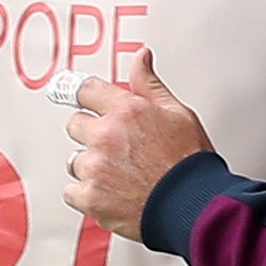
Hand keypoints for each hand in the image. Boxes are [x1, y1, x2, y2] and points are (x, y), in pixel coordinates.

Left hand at [61, 52, 214, 239]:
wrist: (193, 207)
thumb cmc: (190, 164)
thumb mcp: (178, 114)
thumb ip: (150, 84)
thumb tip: (141, 57)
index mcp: (126, 110)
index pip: (86, 90)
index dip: (87, 97)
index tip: (82, 99)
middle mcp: (105, 135)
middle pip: (75, 124)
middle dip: (92, 133)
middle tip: (116, 147)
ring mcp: (95, 167)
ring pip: (75, 160)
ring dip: (91, 166)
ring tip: (120, 176)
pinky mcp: (90, 197)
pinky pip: (72, 192)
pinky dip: (87, 195)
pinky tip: (111, 194)